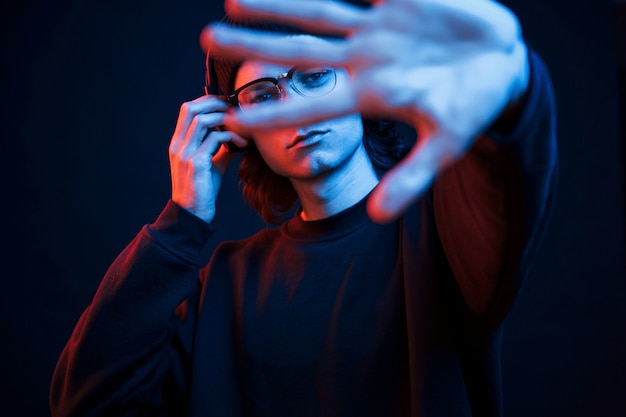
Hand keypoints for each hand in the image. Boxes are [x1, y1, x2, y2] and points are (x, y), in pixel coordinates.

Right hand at [169, 95, 248, 222]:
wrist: (193, 213)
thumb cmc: (202, 189)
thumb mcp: (211, 164)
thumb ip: (220, 149)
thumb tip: (236, 137)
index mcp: (179, 143)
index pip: (187, 109)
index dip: (207, 102)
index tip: (226, 105)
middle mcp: (178, 145)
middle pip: (191, 109)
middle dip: (215, 104)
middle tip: (234, 110)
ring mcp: (185, 153)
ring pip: (202, 120)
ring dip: (225, 119)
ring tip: (241, 127)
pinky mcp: (196, 163)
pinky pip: (215, 139)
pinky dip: (232, 137)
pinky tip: (242, 144)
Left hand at [202, 0, 528, 222]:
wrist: (503, 66)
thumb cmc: (471, 108)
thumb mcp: (445, 147)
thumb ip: (410, 180)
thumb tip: (376, 218)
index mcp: (371, 96)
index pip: (311, 107)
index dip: (273, 113)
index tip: (231, 119)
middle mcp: (364, 61)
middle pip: (299, 53)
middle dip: (256, 47)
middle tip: (207, 42)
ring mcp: (378, 28)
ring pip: (318, 11)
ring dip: (277, 4)